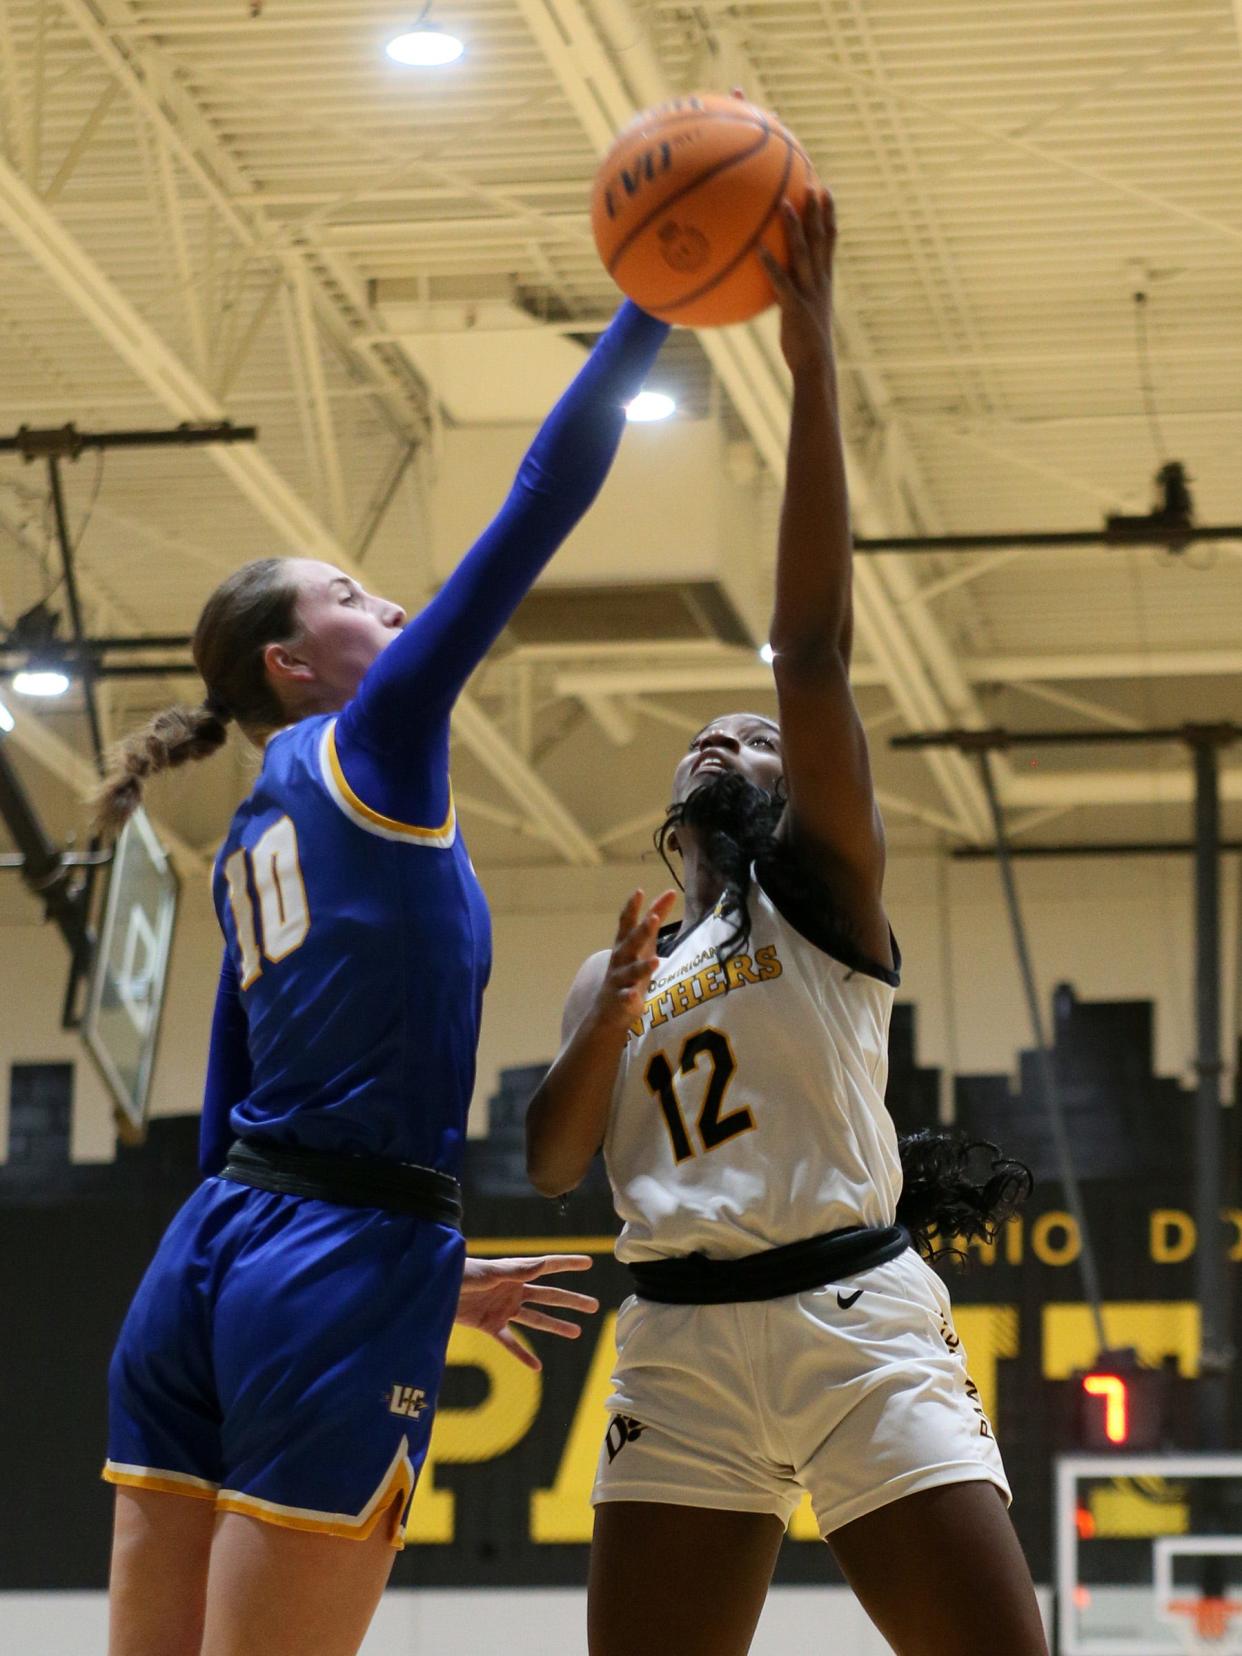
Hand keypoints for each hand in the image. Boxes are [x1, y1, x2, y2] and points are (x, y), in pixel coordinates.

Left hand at [455, 1254, 598, 1370]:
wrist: (435, 1289)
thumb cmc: (460, 1274)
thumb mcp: (488, 1272)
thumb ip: (514, 1271)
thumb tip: (541, 1266)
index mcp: (515, 1272)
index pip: (547, 1266)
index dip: (568, 1263)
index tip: (589, 1261)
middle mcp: (513, 1290)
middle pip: (549, 1296)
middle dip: (572, 1300)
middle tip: (594, 1305)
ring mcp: (503, 1309)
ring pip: (536, 1319)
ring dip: (556, 1325)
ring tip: (577, 1332)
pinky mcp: (490, 1325)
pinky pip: (510, 1342)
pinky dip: (523, 1354)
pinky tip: (537, 1367)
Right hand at [590, 888, 678, 1034]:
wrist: (608, 1011)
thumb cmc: (629, 970)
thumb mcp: (643, 944)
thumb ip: (654, 918)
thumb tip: (670, 893)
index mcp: (624, 945)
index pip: (626, 923)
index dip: (632, 908)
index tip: (639, 891)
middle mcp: (620, 960)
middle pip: (630, 943)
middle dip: (641, 931)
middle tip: (654, 918)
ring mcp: (619, 981)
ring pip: (630, 972)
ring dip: (641, 967)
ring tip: (655, 961)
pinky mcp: (621, 1002)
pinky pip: (625, 999)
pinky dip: (629, 997)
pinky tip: (635, 996)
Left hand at [759, 189, 835, 378]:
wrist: (816, 368)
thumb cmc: (807, 345)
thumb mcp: (804, 314)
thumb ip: (794, 294)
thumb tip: (777, 283)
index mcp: (825, 281)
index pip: (830, 241)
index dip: (829, 215)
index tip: (826, 191)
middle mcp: (820, 282)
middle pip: (821, 239)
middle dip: (818, 211)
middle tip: (813, 183)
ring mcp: (809, 293)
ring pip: (803, 253)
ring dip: (794, 227)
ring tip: (784, 203)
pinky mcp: (794, 307)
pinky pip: (781, 281)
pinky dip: (771, 264)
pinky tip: (758, 248)